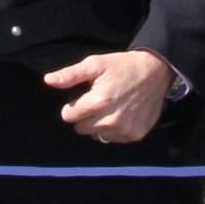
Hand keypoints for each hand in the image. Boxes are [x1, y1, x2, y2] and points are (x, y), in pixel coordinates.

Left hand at [47, 46, 176, 144]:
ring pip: (97, 136)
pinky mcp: (135, 134)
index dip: (74, 105)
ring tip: (110, 108)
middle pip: (80, 129)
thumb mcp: (95, 64)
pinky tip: (122, 115)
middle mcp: (111, 119)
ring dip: (99, 125)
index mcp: (98, 102)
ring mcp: (124, 129)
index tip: (85, 97)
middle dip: (85, 116)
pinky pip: (113, 139)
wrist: (156, 71)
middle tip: (98, 102)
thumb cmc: (122, 66)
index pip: (68, 116)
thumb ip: (70, 74)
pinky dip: (114, 130)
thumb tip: (48, 80)